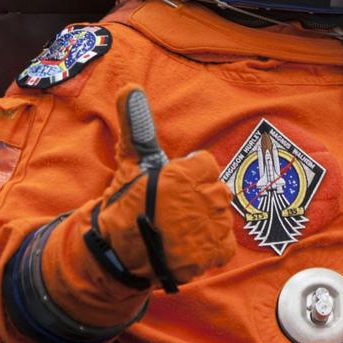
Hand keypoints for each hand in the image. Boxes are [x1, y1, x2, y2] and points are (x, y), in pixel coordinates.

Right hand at [88, 84, 235, 288]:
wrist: (117, 254)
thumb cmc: (125, 204)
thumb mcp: (132, 161)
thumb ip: (139, 124)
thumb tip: (130, 87)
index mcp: (193, 171)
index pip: (205, 165)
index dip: (185, 175)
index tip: (167, 188)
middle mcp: (210, 196)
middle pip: (214, 190)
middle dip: (195, 198)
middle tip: (169, 211)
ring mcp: (216, 225)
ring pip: (220, 216)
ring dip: (202, 222)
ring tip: (176, 231)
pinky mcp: (218, 251)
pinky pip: (224, 243)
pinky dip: (208, 246)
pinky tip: (187, 246)